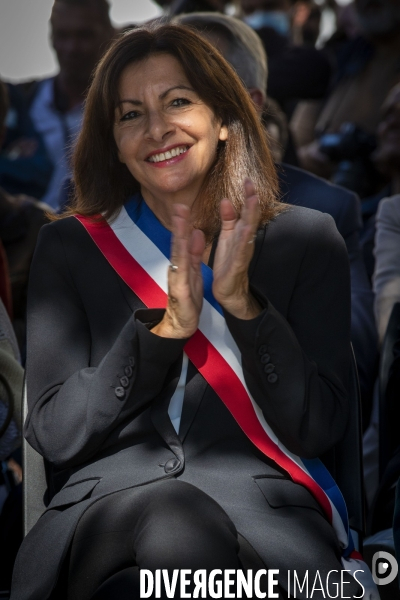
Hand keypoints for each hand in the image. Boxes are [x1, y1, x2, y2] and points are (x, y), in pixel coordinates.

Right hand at [151, 204, 204, 338]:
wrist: (182, 322)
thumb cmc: (187, 297)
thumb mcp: (193, 271)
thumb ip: (194, 252)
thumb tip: (196, 232)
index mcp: (182, 262)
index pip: (183, 240)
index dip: (183, 223)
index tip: (184, 206)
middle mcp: (176, 267)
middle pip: (177, 242)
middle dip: (179, 224)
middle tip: (180, 205)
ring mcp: (176, 277)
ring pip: (178, 253)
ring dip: (178, 235)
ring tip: (180, 219)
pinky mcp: (180, 288)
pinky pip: (182, 271)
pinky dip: (183, 258)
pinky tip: (184, 248)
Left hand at [212, 179, 261, 319]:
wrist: (228, 290)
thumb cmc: (227, 263)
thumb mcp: (226, 237)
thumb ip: (228, 220)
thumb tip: (226, 200)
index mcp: (239, 233)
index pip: (246, 211)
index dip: (247, 196)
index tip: (248, 179)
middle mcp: (244, 241)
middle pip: (250, 217)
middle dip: (251, 201)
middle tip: (251, 184)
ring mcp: (243, 252)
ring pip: (249, 231)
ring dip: (251, 216)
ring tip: (253, 201)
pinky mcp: (237, 265)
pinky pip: (241, 251)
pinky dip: (244, 240)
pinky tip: (246, 230)